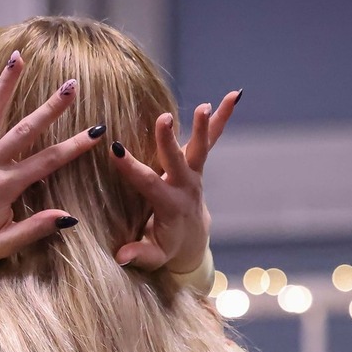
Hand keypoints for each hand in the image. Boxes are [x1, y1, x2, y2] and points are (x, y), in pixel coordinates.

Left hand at [0, 51, 108, 281]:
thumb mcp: (3, 245)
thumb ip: (35, 229)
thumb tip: (68, 218)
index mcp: (3, 187)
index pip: (48, 162)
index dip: (74, 146)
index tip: (97, 132)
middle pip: (24, 130)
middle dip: (50, 107)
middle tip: (72, 85)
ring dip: (4, 85)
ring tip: (18, 57)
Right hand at [108, 90, 240, 272]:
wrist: (191, 241)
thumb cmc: (166, 248)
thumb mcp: (153, 256)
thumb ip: (139, 254)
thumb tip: (120, 256)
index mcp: (170, 206)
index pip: (150, 185)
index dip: (133, 169)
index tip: (116, 150)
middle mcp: (185, 186)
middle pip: (177, 161)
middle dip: (169, 141)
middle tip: (164, 118)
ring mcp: (193, 174)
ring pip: (199, 148)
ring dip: (204, 126)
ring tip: (206, 105)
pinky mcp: (197, 164)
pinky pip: (212, 139)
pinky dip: (222, 117)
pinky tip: (235, 95)